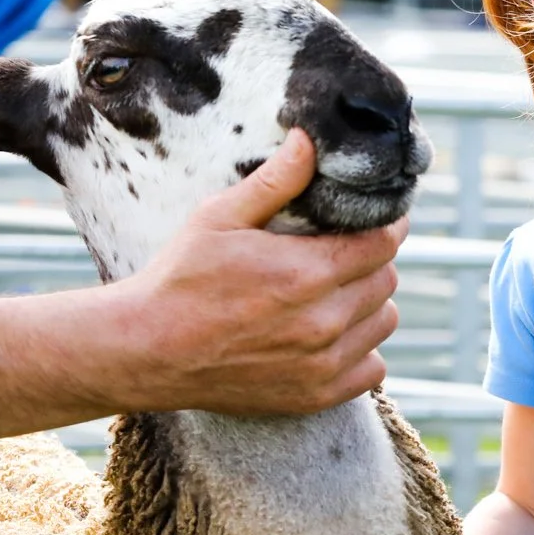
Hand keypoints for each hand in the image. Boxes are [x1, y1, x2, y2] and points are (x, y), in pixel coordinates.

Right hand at [108, 130, 408, 414]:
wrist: (147, 350)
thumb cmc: (179, 278)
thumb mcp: (219, 217)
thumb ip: (275, 181)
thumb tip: (310, 139)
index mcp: (306, 271)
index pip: (384, 243)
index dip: (387, 226)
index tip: (379, 220)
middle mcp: (322, 320)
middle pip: (386, 280)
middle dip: (373, 261)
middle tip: (346, 253)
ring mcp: (322, 362)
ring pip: (384, 322)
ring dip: (370, 304)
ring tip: (338, 293)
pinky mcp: (316, 394)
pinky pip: (373, 369)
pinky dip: (363, 350)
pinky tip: (333, 336)